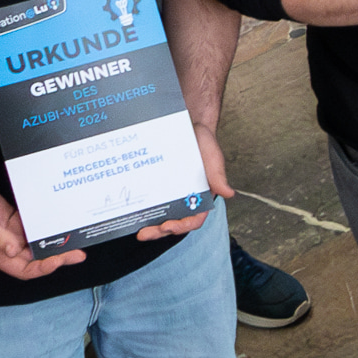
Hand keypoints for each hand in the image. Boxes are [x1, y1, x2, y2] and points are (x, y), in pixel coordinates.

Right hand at [0, 182, 83, 281]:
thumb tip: (14, 250)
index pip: (26, 269)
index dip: (44, 267)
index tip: (59, 260)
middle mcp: (7, 247)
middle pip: (37, 257)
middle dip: (58, 256)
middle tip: (77, 253)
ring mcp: (11, 233)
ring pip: (37, 242)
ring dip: (54, 240)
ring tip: (73, 236)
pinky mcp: (14, 220)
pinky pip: (33, 225)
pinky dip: (45, 224)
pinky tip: (57, 219)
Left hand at [133, 126, 233, 242]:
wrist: (185, 124)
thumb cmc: (202, 141)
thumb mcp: (211, 155)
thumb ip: (217, 174)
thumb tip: (228, 193)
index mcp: (201, 196)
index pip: (194, 218)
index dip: (182, 226)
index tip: (168, 226)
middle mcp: (185, 199)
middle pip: (173, 222)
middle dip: (159, 231)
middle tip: (144, 234)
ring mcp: (169, 193)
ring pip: (159, 215)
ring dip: (148, 225)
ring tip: (136, 228)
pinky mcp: (155, 185)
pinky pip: (148, 200)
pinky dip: (140, 208)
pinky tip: (128, 210)